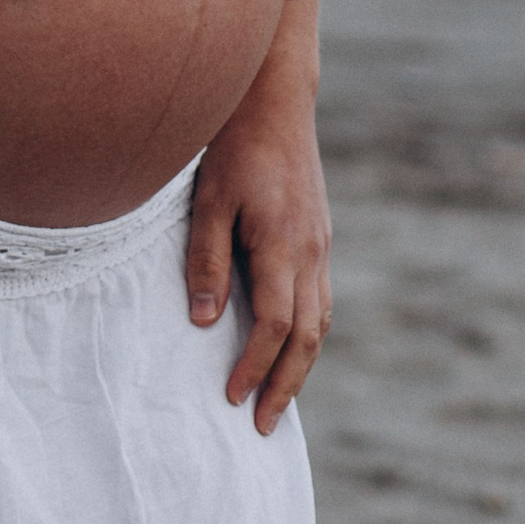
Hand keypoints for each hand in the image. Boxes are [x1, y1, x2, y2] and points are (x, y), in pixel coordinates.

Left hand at [186, 84, 332, 433]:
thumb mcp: (209, 198)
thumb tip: (203, 321)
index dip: (255, 366)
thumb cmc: (234, 143)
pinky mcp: (319, 235)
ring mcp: (320, 243)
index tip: (233, 398)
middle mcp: (311, 251)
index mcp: (283, 245)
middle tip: (264, 426)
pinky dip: (308, 333)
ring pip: (320, 320)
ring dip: (301, 365)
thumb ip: (206, 259)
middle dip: (286, 385)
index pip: (275, 325)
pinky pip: (320, 298)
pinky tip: (290, 345)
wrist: (275, 97)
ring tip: (278, 398)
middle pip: (307, 337)